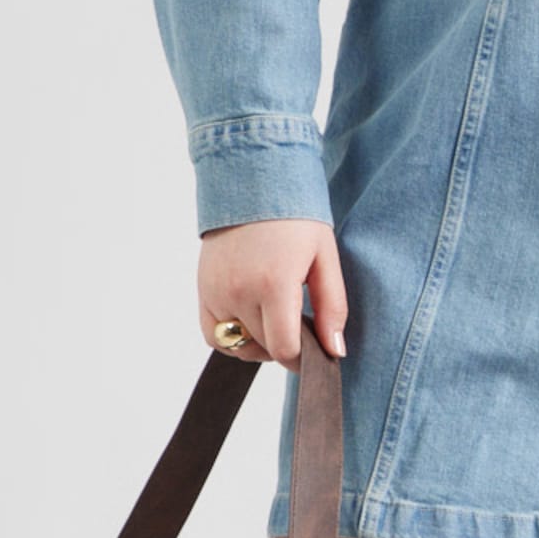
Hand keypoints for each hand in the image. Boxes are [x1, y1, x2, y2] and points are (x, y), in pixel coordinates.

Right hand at [197, 217, 347, 367]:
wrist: (252, 180)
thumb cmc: (295, 216)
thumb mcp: (325, 257)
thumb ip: (332, 307)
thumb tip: (335, 351)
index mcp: (273, 284)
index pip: (284, 349)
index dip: (302, 358)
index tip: (314, 350)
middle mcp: (239, 292)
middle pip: (264, 348)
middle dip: (286, 345)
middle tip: (301, 323)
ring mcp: (216, 292)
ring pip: (238, 346)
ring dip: (260, 343)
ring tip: (277, 319)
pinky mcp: (203, 290)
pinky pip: (212, 335)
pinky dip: (231, 338)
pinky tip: (252, 322)